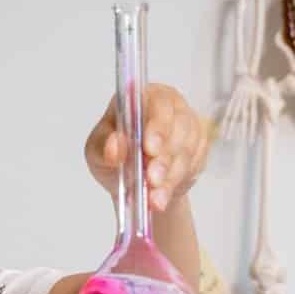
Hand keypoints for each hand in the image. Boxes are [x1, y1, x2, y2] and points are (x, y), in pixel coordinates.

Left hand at [87, 82, 211, 213]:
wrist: (134, 184)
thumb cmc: (114, 158)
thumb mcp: (96, 152)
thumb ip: (103, 148)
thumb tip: (115, 146)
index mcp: (143, 97)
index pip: (158, 103)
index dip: (157, 126)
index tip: (150, 149)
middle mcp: (170, 106)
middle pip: (178, 127)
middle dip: (164, 157)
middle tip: (152, 180)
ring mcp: (188, 126)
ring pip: (187, 149)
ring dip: (171, 175)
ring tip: (154, 197)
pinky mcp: (199, 148)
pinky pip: (194, 165)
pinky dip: (177, 183)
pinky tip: (162, 196)